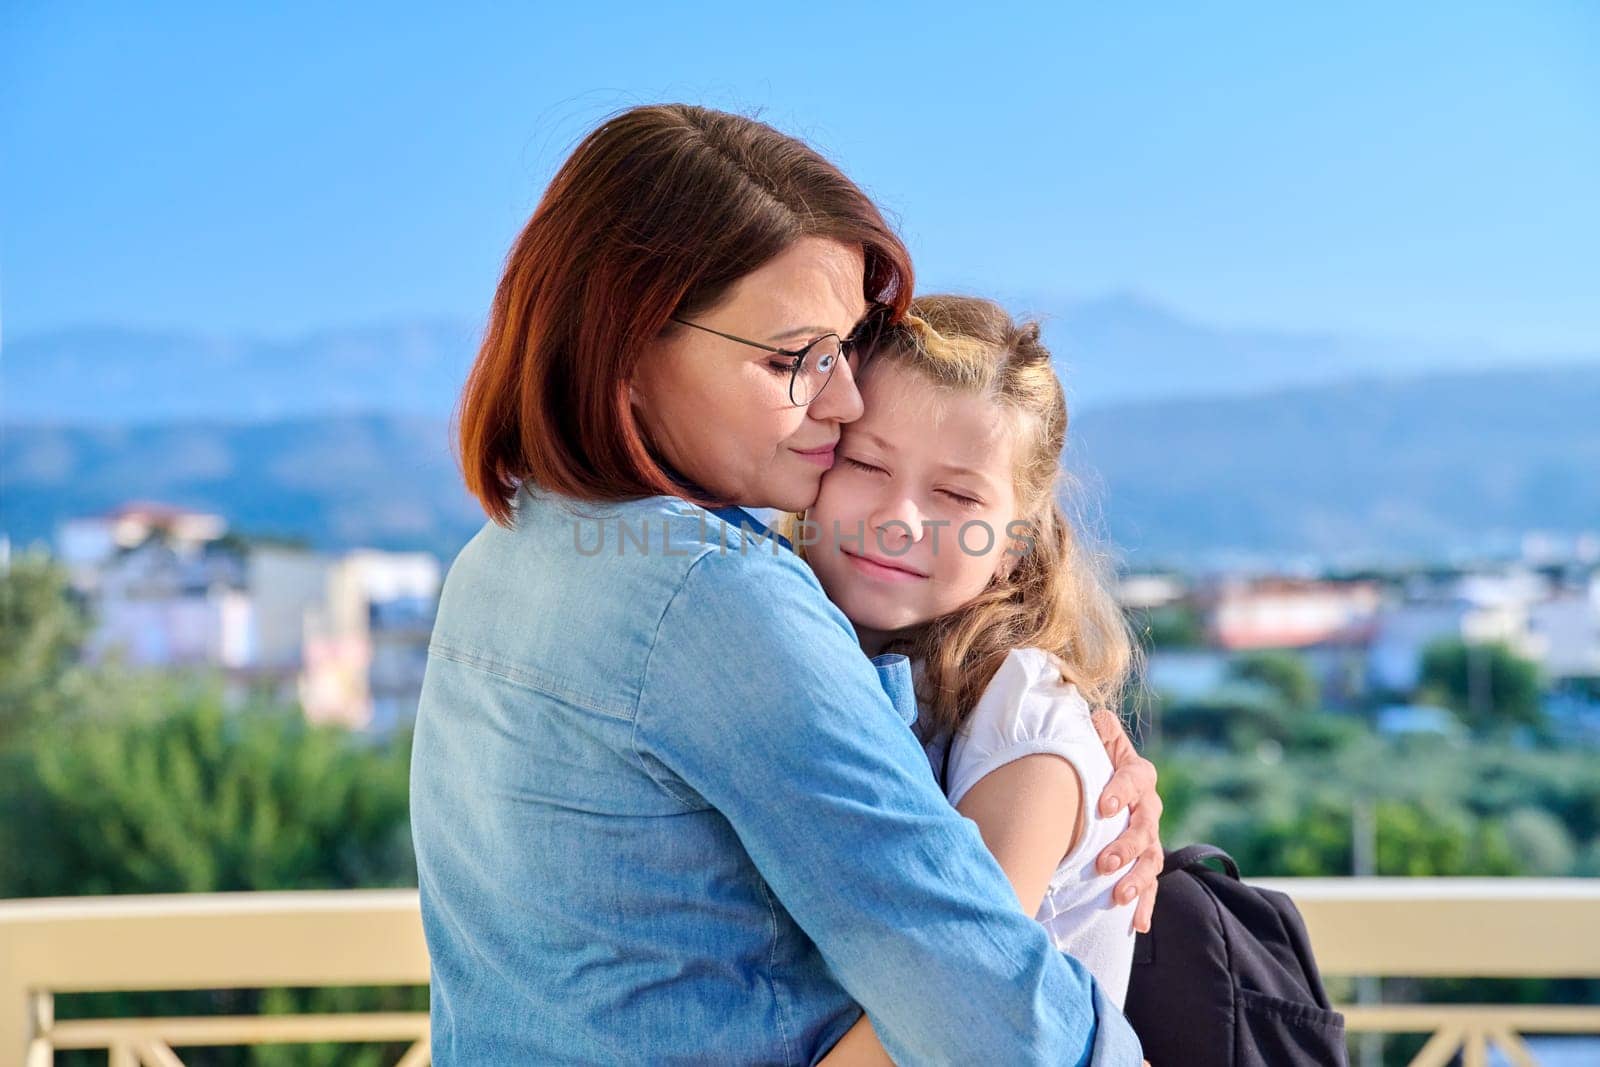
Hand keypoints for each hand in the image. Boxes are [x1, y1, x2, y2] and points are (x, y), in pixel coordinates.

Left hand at [1090, 708, 1162, 933]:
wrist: (1099, 785)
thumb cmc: (1090, 758)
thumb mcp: (1092, 738)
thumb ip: (1095, 728)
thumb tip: (1094, 717)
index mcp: (1135, 774)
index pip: (1134, 778)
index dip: (1121, 790)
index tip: (1102, 807)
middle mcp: (1147, 807)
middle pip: (1145, 826)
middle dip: (1126, 846)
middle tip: (1103, 863)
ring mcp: (1148, 837)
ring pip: (1150, 859)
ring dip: (1137, 878)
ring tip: (1118, 895)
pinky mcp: (1142, 862)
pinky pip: (1149, 885)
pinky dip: (1144, 904)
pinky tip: (1137, 924)